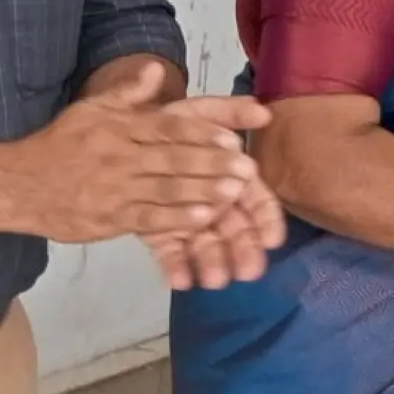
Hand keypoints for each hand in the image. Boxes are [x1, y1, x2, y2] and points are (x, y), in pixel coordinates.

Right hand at [4, 61, 254, 243]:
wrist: (16, 185)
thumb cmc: (59, 145)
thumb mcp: (90, 110)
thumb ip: (127, 93)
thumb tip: (157, 69)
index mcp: (119, 128)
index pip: (167, 127)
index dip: (202, 133)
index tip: (234, 137)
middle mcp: (120, 157)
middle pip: (173, 159)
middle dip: (212, 164)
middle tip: (247, 169)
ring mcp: (115, 190)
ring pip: (165, 190)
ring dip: (202, 192)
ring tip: (235, 194)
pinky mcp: (109, 219)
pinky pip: (148, 219)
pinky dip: (176, 220)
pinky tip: (202, 220)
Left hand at [141, 94, 285, 290]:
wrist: (120, 143)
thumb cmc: (167, 128)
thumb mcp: (199, 112)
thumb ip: (230, 112)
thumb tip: (264, 113)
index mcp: (231, 176)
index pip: (256, 200)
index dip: (266, 219)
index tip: (273, 239)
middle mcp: (214, 201)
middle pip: (235, 227)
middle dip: (244, 249)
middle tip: (250, 270)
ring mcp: (188, 220)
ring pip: (205, 243)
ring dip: (212, 262)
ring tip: (214, 280)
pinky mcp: (161, 234)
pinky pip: (170, 252)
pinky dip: (175, 266)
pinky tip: (179, 282)